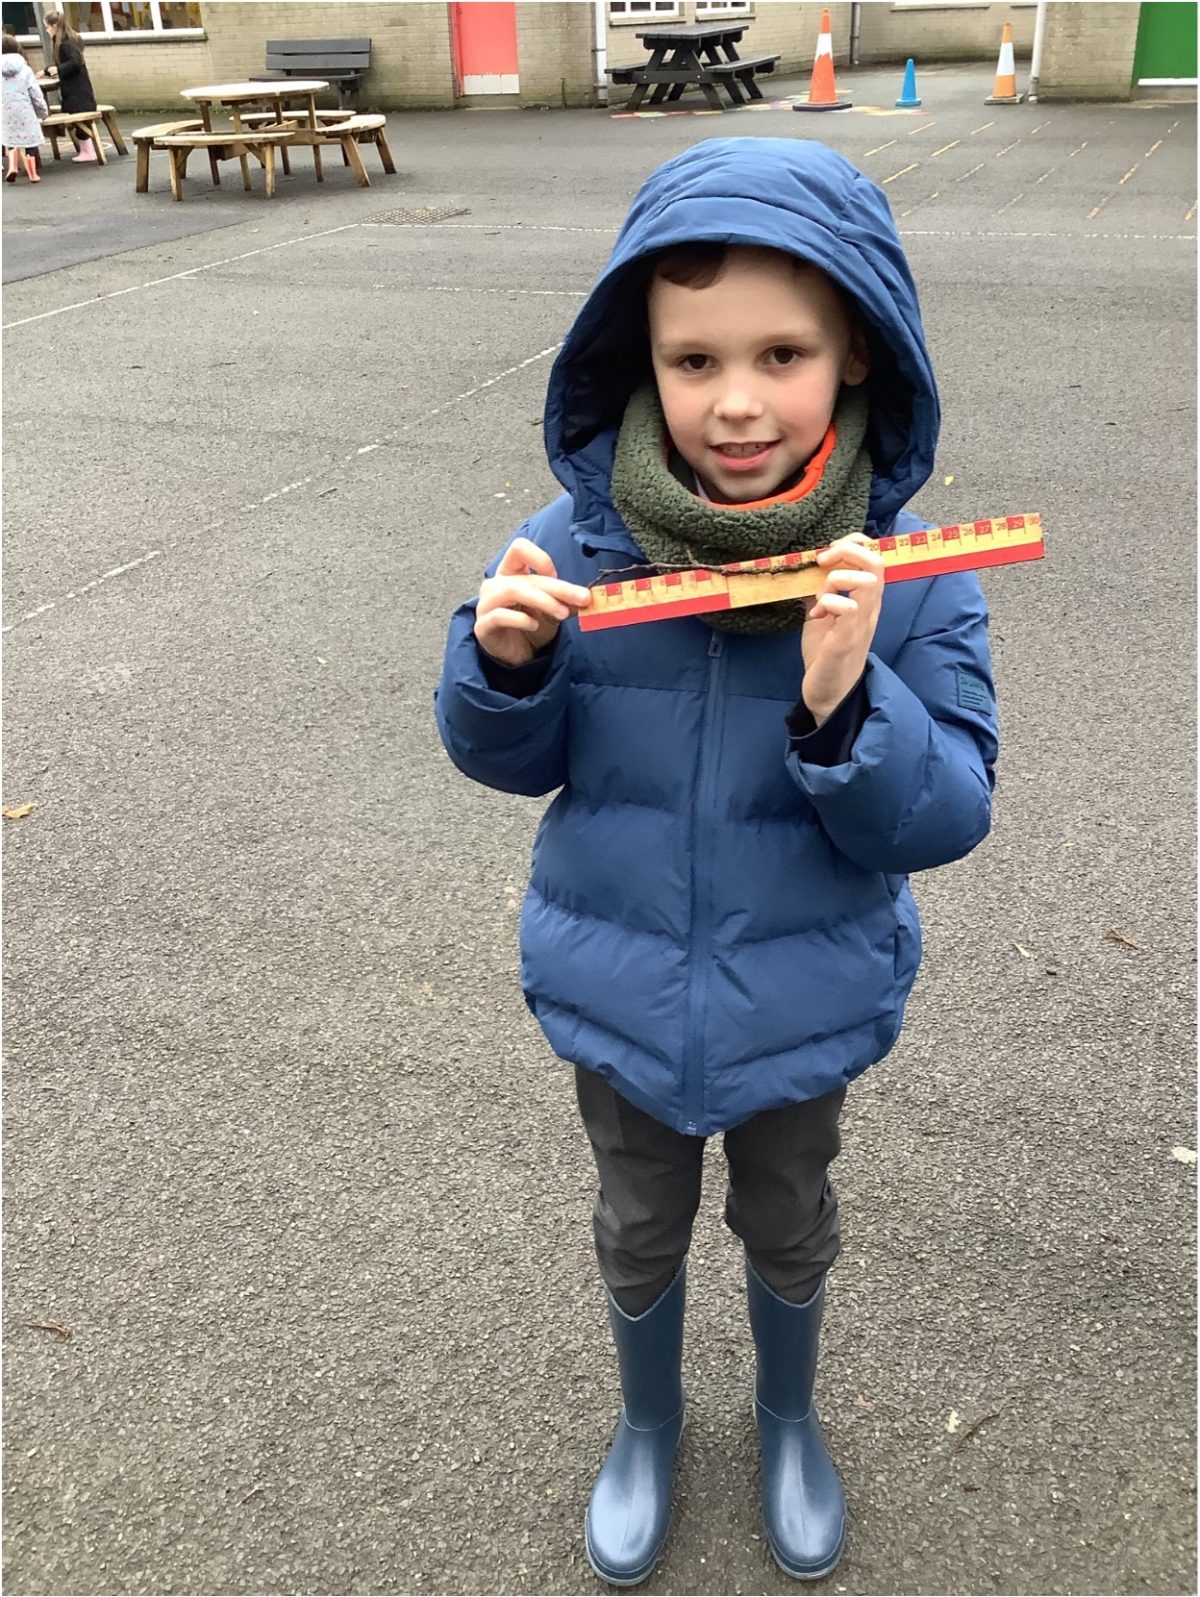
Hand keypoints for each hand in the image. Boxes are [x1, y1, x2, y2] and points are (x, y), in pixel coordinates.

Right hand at [474, 536, 591, 667]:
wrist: (517, 656)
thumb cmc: (531, 627)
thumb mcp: (553, 611)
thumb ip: (566, 602)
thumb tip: (586, 598)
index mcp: (511, 573)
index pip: (519, 548)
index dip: (539, 557)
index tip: (557, 575)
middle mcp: (496, 584)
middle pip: (526, 577)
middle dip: (558, 588)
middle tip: (582, 599)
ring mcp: (486, 604)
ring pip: (512, 591)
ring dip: (542, 601)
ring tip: (562, 614)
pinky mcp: (483, 625)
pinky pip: (500, 615)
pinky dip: (521, 619)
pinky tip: (534, 625)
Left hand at [800, 533, 884, 723]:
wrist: (828, 694)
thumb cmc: (825, 653)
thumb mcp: (821, 613)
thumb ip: (819, 589)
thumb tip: (807, 566)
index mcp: (865, 600)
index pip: (875, 556)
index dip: (853, 543)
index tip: (826, 553)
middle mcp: (869, 608)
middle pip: (876, 561)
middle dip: (847, 551)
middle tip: (822, 562)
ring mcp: (860, 623)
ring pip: (866, 580)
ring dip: (837, 578)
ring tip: (820, 595)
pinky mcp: (846, 639)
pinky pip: (846, 608)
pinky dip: (827, 602)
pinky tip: (815, 616)